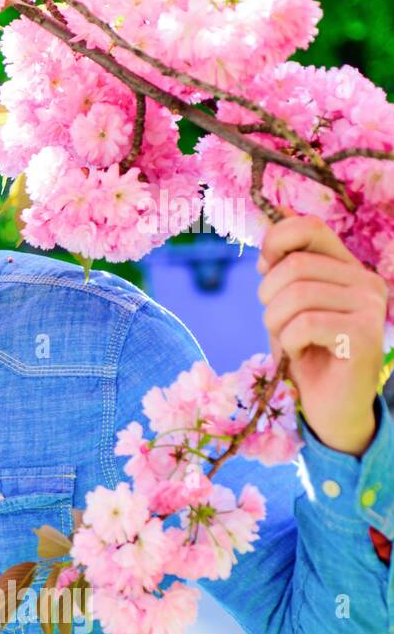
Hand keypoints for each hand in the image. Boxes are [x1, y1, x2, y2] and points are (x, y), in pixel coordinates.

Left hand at [257, 211, 388, 455]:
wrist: (330, 407)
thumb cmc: (306, 353)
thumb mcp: (286, 305)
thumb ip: (283, 269)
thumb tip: (271, 232)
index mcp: (347, 268)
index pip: (310, 226)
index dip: (276, 240)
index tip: (264, 267)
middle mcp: (366, 282)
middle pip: (296, 264)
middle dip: (268, 296)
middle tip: (276, 323)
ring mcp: (369, 307)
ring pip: (297, 294)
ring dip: (275, 322)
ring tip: (287, 340)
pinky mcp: (364, 335)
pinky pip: (304, 324)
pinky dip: (287, 341)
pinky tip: (299, 353)